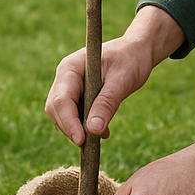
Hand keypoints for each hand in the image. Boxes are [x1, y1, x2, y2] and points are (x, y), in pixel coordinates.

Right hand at [44, 5, 184, 145]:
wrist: (138, 52)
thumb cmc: (131, 59)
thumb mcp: (123, 79)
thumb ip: (107, 102)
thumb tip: (92, 130)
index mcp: (70, 68)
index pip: (61, 100)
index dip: (68, 122)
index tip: (81, 140)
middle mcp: (65, 77)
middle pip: (57, 110)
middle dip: (71, 128)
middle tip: (91, 143)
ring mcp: (69, 87)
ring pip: (63, 115)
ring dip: (78, 129)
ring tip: (102, 134)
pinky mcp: (77, 96)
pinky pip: (74, 115)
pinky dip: (85, 126)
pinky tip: (103, 131)